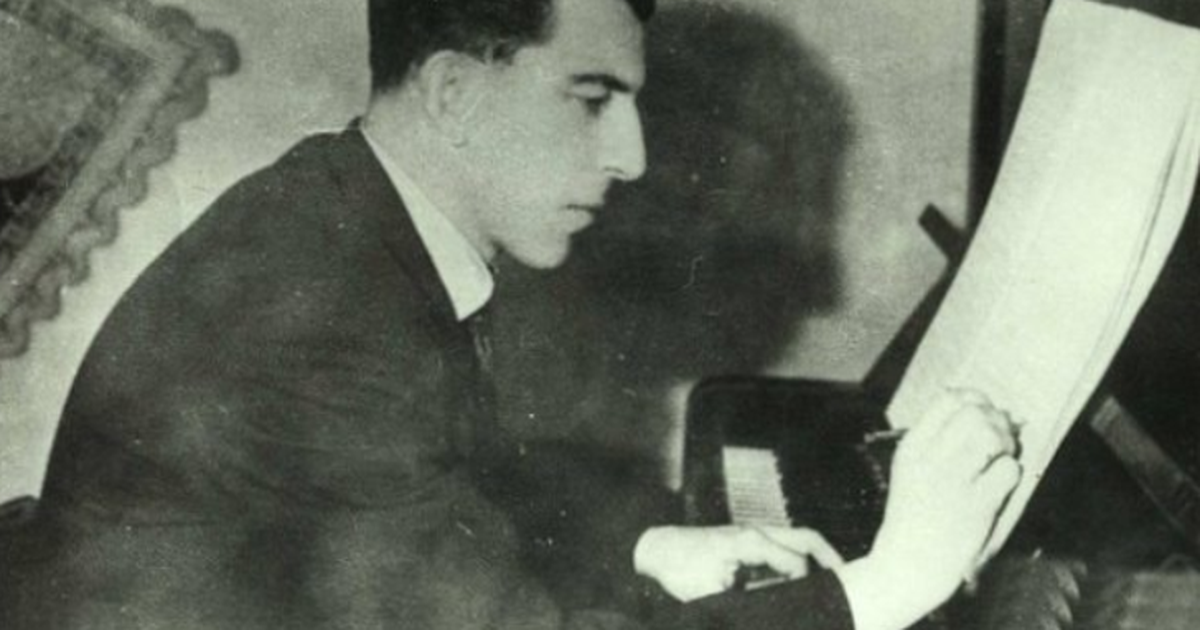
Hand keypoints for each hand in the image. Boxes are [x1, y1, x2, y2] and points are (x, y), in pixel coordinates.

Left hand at [634, 525, 843, 601]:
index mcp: (752, 542)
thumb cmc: (679, 568)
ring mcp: (753, 533)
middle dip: (831, 558)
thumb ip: (747, 602)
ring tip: (834, 584)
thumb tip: (776, 609)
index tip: (822, 606)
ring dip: (816, 558)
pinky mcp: (747, 540)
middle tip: (851, 582)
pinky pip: (782, 546)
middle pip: (806, 538)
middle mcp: (757, 532)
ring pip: (796, 539)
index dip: (811, 586)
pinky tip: (802, 582)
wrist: (655, 547)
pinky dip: (798, 560)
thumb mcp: (711, 594)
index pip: (797, 563)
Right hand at [836, 390, 1021, 629]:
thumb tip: (991, 411)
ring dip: (1006, 444)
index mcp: (911, 448)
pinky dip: (1011, 474)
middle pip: (975, 413)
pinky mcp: (975, 507)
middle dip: (996, 422)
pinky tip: (1000, 486)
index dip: (976, 400)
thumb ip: (939, 440)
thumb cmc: (916, 515)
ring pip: (991, 436)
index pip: (949, 399)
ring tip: (1002, 459)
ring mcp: (952, 484)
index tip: (984, 415)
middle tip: (1000, 443)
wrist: (907, 565)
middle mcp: (929, 461)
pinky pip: (1007, 471)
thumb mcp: (912, 470)